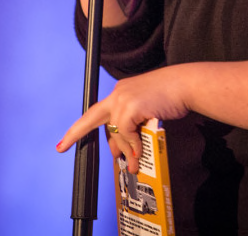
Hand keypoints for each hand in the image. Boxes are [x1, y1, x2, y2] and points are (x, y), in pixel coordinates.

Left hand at [54, 67, 191, 173]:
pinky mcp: (130, 105)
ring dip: (125, 149)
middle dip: (75, 133)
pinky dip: (133, 144)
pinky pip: (126, 132)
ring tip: (134, 162)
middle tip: (62, 147)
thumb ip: (133, 130)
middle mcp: (118, 93)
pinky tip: (141, 148)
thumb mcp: (148, 115)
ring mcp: (123, 98)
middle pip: (91, 116)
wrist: (185, 85)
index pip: (97, 111)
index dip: (83, 126)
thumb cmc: (172, 98)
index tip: (68, 138)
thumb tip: (122, 152)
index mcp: (121, 92)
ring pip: (115, 131)